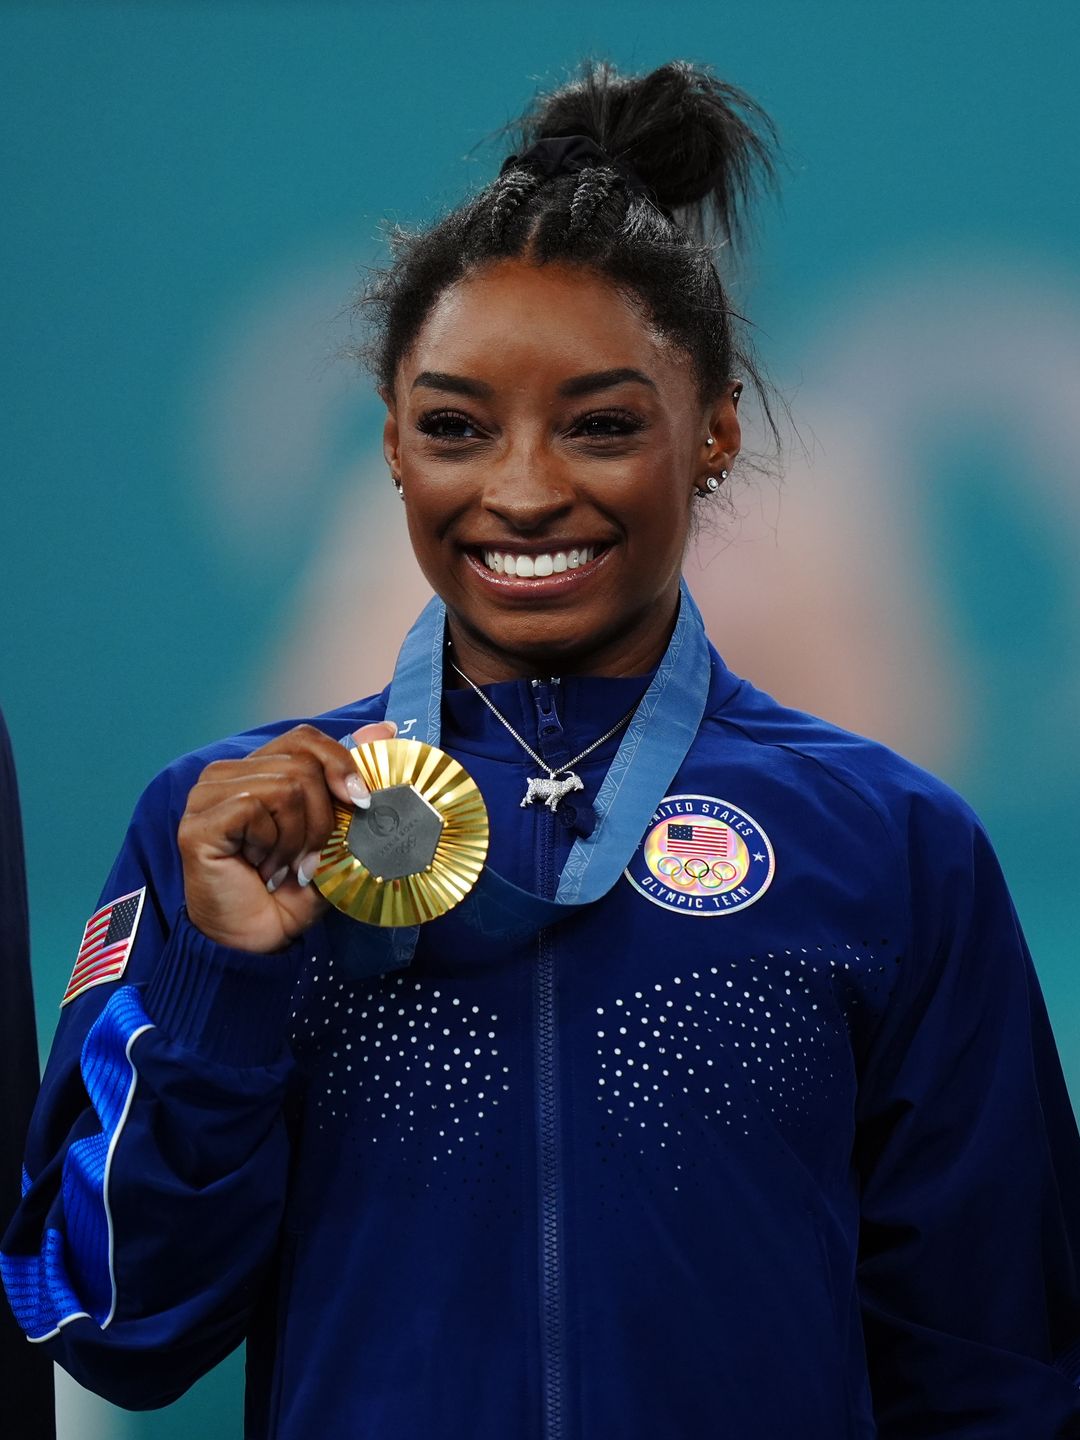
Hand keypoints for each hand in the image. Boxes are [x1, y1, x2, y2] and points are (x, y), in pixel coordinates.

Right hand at [177, 721, 395, 952]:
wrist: (258, 943)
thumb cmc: (292, 892)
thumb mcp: (335, 835)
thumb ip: (351, 783)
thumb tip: (383, 727)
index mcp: (258, 772)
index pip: (305, 739)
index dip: (340, 764)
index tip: (360, 802)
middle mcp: (227, 775)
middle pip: (302, 765)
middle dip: (323, 820)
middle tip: (309, 859)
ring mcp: (206, 796)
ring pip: (285, 786)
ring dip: (299, 839)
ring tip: (284, 868)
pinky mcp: (198, 822)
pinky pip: (255, 808)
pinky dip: (273, 845)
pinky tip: (263, 870)